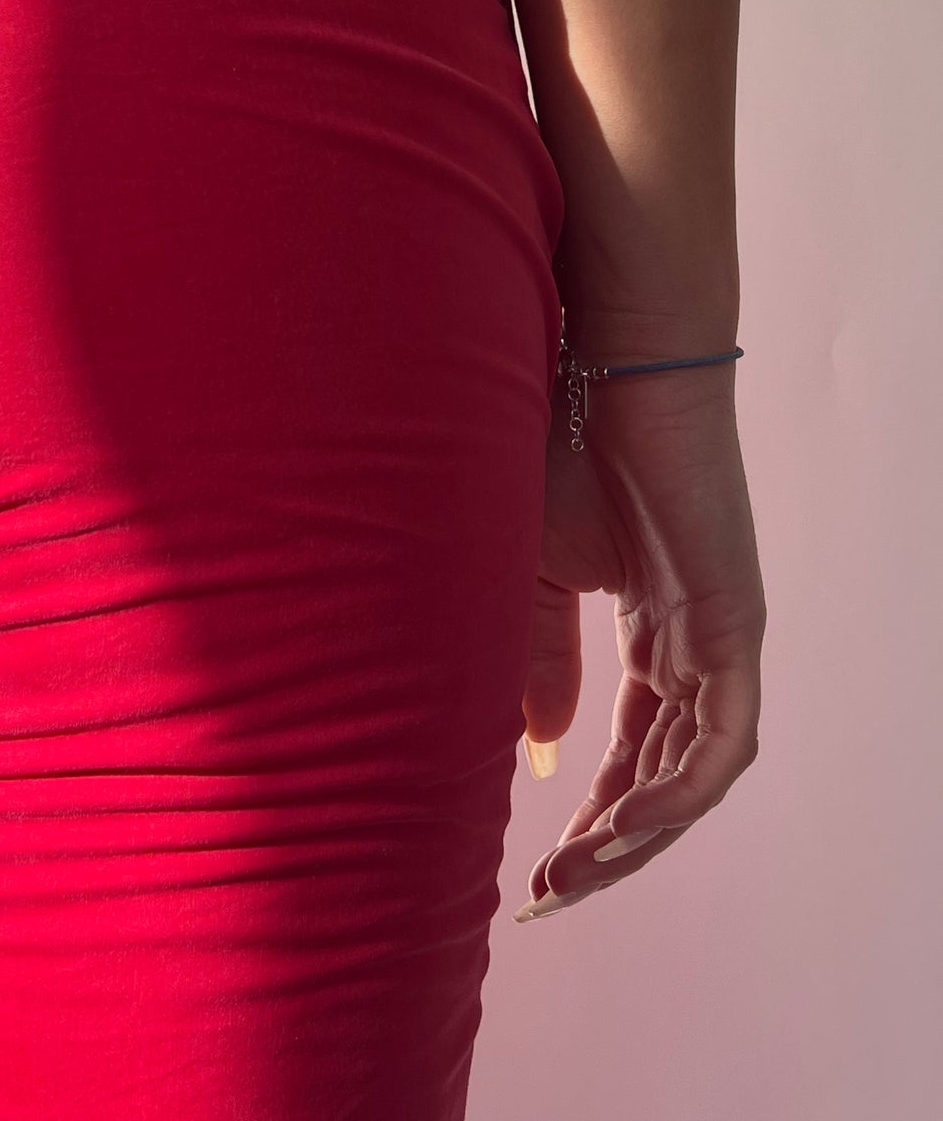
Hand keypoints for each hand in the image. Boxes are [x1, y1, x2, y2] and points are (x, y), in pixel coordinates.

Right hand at [513, 360, 765, 921]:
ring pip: (696, 774)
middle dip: (612, 845)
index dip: (590, 815)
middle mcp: (696, 644)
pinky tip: (621, 828)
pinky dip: (676, 793)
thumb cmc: (558, 450)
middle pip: (666, 777)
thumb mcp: (532, 576)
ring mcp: (722, 637)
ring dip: (639, 835)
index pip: (632, 750)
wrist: (602, 371)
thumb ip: (542, 664)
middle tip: (552, 895)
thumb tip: (548, 752)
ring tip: (574, 874)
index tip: (537, 868)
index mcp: (652, 630)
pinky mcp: (736, 624)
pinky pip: (721, 740)